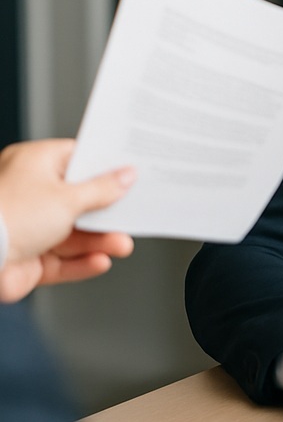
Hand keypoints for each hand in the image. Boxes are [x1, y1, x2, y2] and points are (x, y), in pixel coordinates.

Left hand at [0, 138, 135, 301]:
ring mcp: (28, 227)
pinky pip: (61, 259)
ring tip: (121, 245)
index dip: (105, 167)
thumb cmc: (10, 216)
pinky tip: (100, 261)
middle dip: (106, 212)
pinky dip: (81, 262)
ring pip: (73, 234)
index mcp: (33, 165)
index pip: (77, 159)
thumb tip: (125, 176)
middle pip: (79, 200)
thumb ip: (103, 189)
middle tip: (131, 213)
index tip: (131, 172)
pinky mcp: (27, 258)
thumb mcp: (69, 198)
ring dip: (99, 241)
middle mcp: (29, 194)